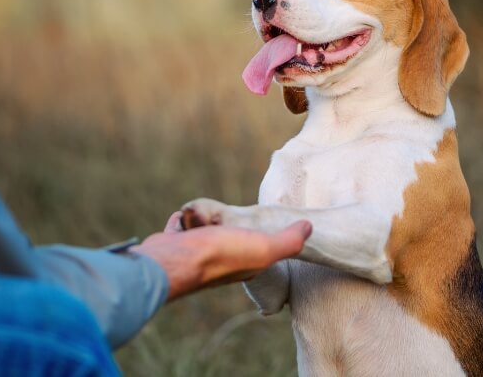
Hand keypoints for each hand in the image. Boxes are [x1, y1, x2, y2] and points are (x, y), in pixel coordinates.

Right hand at [131, 212, 311, 300]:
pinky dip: (183, 221)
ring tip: (202, 218)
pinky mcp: (175, 245)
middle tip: (223, 219)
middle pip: (228, 233)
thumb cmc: (220, 255)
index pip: (259, 246)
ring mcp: (196, 254)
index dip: (261, 234)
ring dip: (203, 218)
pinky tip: (184, 220)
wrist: (173, 260)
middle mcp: (221, 263)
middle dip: (225, 222)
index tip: (261, 224)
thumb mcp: (264, 248)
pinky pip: (182, 226)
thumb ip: (289, 241)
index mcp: (246, 265)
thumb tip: (309, 227)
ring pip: (204, 228)